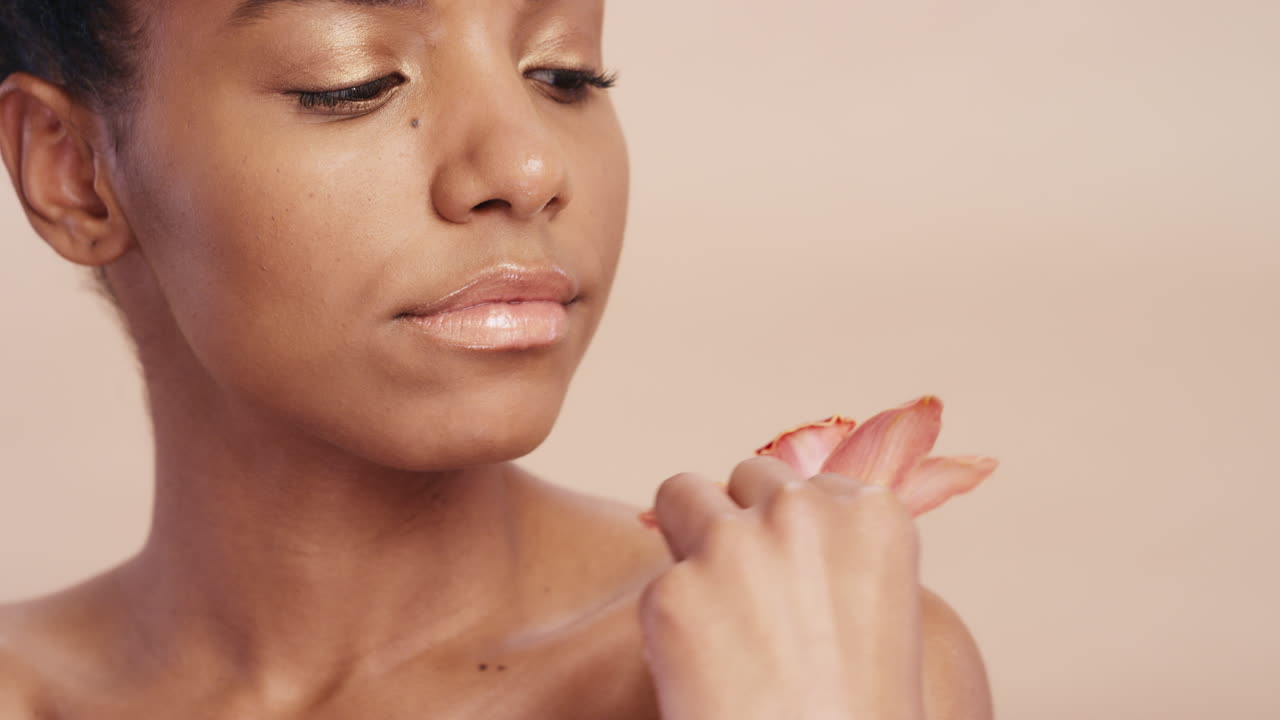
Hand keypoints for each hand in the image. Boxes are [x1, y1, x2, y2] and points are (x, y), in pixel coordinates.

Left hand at [640, 456, 925, 719]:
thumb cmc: (859, 718)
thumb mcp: (877, 616)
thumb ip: (835, 550)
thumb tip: (774, 504)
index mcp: (873, 514)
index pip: (812, 483)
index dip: (794, 531)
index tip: (797, 582)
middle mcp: (803, 511)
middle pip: (748, 476)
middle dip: (741, 521)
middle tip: (748, 599)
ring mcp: (733, 545)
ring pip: (682, 493)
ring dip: (689, 539)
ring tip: (711, 613)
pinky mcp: (673, 590)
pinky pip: (659, 584)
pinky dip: (670, 624)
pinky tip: (702, 675)